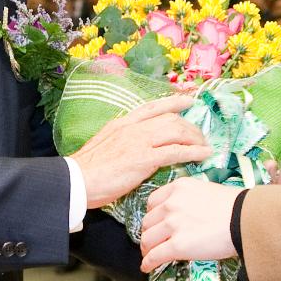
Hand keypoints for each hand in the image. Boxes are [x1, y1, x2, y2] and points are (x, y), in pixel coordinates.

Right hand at [71, 96, 209, 208]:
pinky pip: (176, 152)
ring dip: (195, 138)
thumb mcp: (105, 143)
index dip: (173, 101)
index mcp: (123, 122)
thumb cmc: (87, 169)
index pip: (153, 106)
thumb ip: (123, 140)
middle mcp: (133, 127)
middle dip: (189, 125)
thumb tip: (136, 145)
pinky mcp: (145, 158)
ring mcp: (140, 141)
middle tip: (200, 135)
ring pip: (176, 131)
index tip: (188, 100)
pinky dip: (193, 152)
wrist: (76, 180)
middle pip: (170, 118)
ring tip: (204, 146)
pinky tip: (203, 155)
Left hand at [139, 178, 239, 272]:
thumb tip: (183, 214)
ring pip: (148, 239)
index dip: (152, 215)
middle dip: (149, 233)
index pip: (153, 202)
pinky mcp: (177, 245)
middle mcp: (171, 204)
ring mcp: (173, 224)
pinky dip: (148, 263)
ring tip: (149, 255)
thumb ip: (189, 199)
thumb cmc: (234, 206)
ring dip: (147, 249)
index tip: (155, 223)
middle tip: (153, 242)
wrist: (245, 220)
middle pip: (147, 222)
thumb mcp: (206, 191)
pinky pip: (154, 256)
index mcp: (178, 187)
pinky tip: (147, 267)